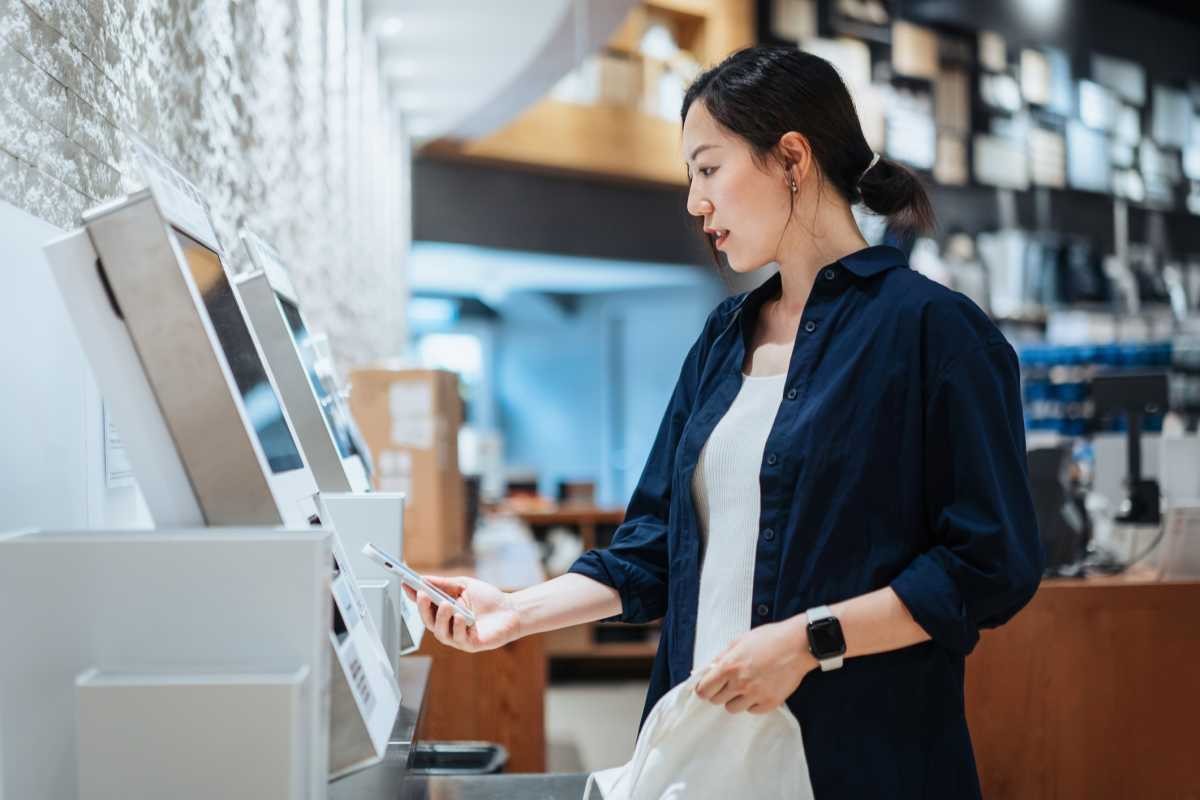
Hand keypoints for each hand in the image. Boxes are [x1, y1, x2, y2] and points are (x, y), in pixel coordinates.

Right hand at [404, 575, 521, 652]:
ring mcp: (457, 636)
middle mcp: (448, 625)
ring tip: (448, 605)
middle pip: (428, 620)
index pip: (424, 604)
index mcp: (444, 610)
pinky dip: (458, 626)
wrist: (511, 610)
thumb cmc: (488, 599)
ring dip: (442, 618)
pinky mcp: (469, 644)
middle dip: (423, 608)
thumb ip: (444, 583)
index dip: (413, 596)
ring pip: (440, 631)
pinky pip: (458, 637)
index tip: (406, 584)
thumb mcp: (463, 585)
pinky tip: (462, 617)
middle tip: (423, 595)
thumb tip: (424, 578)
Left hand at [694, 615, 817, 713]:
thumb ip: (721, 657)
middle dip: (719, 692)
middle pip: (716, 700)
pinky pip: (752, 711)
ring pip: (733, 708)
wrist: (798, 645)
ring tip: (746, 686)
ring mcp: (755, 695)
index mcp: (729, 666)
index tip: (706, 687)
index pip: (704, 690)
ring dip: (735, 699)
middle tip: (729, 683)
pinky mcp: (770, 703)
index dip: (703, 689)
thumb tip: (706, 669)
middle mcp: (740, 683)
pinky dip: (753, 703)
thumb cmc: (769, 638)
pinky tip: (759, 690)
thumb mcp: (740, 641)